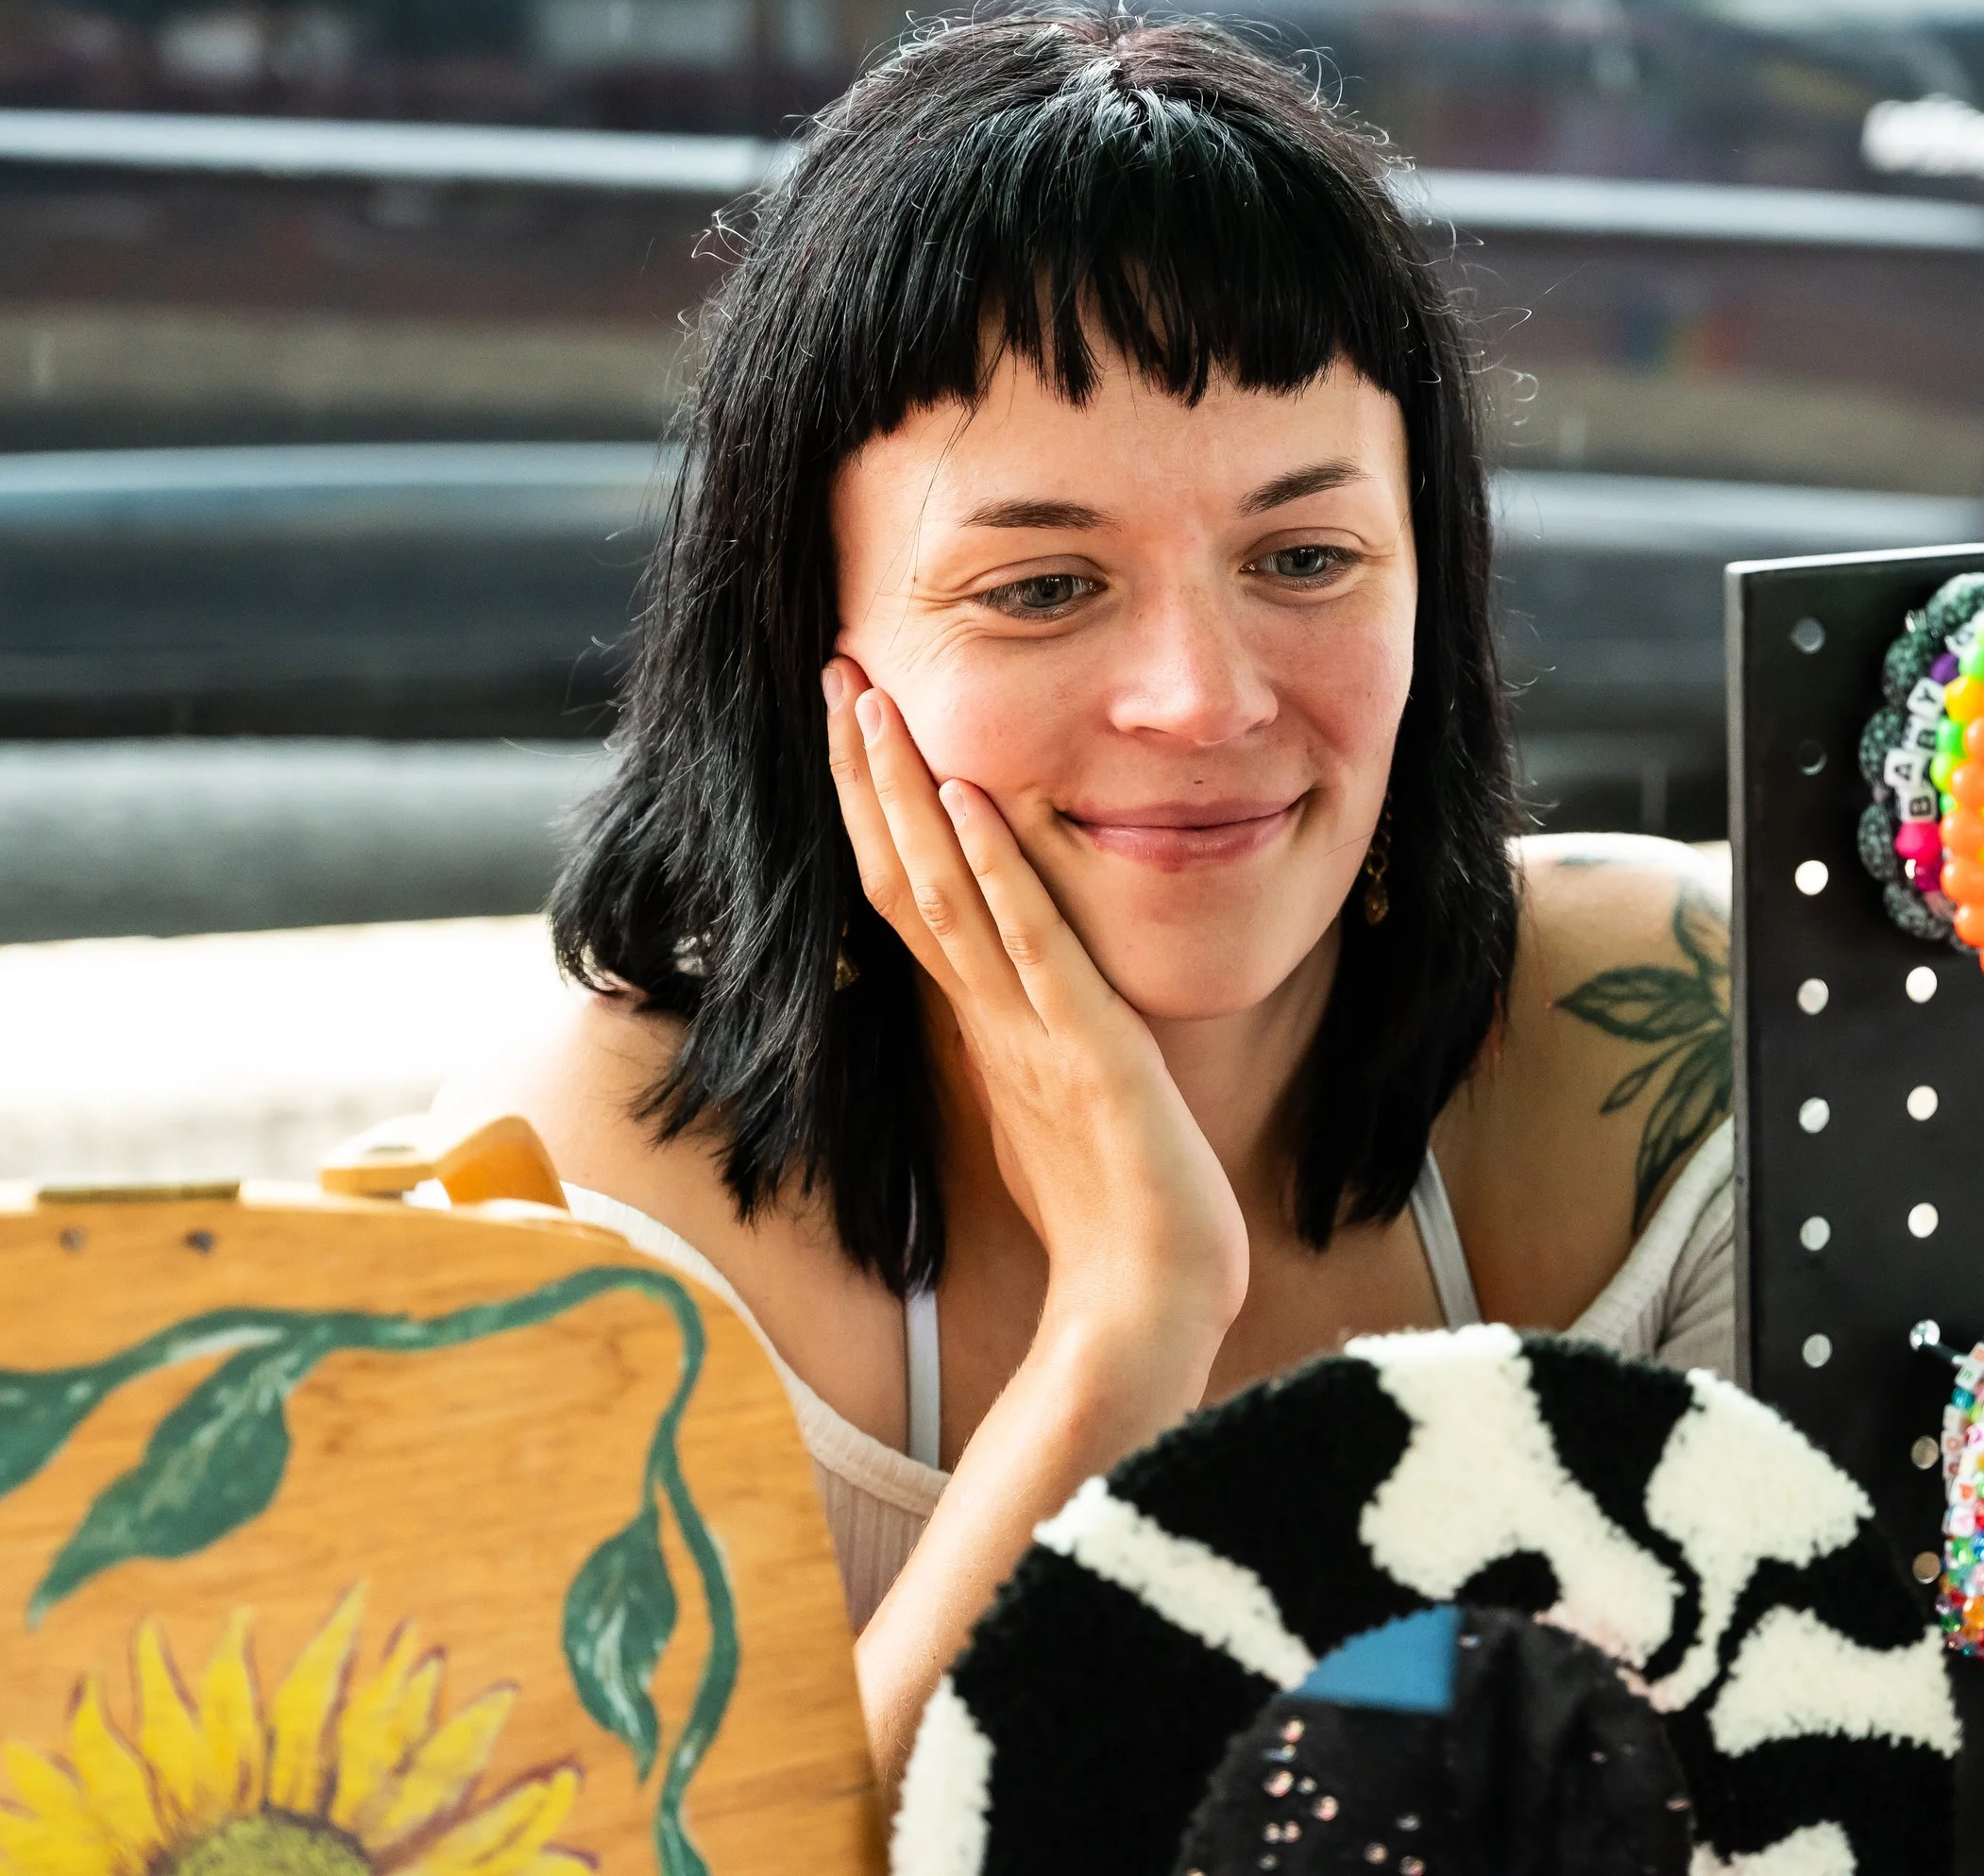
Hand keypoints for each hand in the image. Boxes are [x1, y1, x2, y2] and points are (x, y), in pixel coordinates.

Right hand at [823, 656, 1248, 1340]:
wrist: (1145, 1312)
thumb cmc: (1113, 1223)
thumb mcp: (1060, 1112)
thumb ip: (1028, 1050)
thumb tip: (1014, 1015)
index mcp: (982, 1029)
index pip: (907, 900)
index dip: (872, 811)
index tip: (855, 723)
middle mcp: (988, 1022)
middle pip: (901, 878)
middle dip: (867, 774)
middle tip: (838, 672)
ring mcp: (1029, 1034)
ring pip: (945, 897)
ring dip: (905, 797)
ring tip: (875, 705)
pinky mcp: (1086, 1053)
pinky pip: (1030, 947)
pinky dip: (995, 871)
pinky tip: (969, 800)